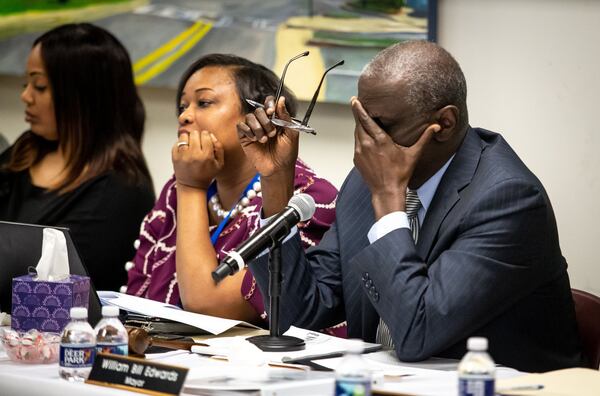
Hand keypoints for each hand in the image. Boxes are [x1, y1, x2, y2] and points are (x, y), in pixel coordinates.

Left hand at [172, 130, 223, 189]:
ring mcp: (183, 156)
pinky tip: (185, 151)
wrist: (191, 186)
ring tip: (191, 146)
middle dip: (197, 137)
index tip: (206, 141)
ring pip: (184, 136)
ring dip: (188, 139)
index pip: (205, 134)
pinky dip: (181, 144)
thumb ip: (219, 148)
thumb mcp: (219, 164)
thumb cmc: (206, 174)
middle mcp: (194, 155)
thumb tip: (211, 135)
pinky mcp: (175, 157)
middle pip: (195, 133)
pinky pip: (177, 143)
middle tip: (198, 144)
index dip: (206, 136)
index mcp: (206, 156)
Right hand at [236, 96, 298, 177]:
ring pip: (249, 117)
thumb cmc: (286, 153)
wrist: (278, 168)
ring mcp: (253, 129)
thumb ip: (285, 116)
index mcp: (275, 119)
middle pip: (258, 110)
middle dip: (265, 121)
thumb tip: (281, 100)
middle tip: (272, 134)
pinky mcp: (245, 137)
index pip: (269, 103)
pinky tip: (255, 140)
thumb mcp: (291, 133)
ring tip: (264, 140)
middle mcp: (263, 122)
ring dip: (257, 128)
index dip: (269, 104)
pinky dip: (248, 131)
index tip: (272, 112)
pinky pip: (241, 126)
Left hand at [351, 97, 438, 218]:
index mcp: (380, 140)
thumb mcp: (413, 154)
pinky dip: (360, 138)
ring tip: (362, 119)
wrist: (386, 191)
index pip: (366, 120)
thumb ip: (424, 138)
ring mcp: (360, 152)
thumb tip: (437, 126)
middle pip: (359, 124)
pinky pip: (356, 144)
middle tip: (356, 103)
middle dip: (358, 114)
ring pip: (357, 133)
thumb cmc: (401, 173)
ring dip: (359, 126)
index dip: (359, 109)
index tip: (355, 100)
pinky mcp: (356, 159)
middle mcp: (367, 144)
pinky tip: (364, 137)